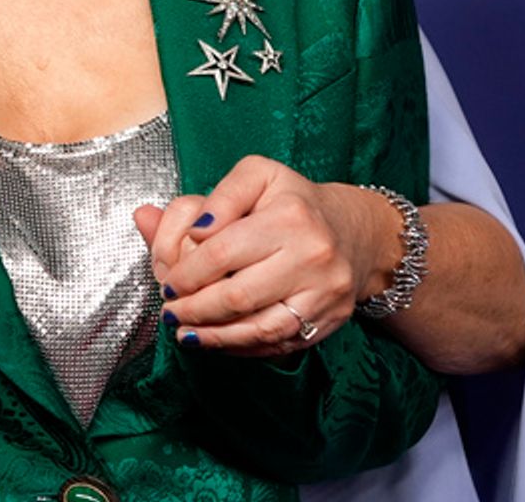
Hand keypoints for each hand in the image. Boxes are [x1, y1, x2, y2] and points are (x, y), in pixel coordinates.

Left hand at [135, 156, 395, 356]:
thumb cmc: (295, 202)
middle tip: (170, 313)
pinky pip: (280, 343)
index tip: (168, 282)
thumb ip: (217, 197)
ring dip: (215, 337)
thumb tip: (180, 224)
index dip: (186, 274)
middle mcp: (312, 256)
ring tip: (187, 334)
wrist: (355, 231)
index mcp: (289, 216)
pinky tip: (219, 341)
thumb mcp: (257, 176)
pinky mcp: (330, 319)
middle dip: (195, 310)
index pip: (221, 254)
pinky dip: (243, 347)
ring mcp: (324, 292)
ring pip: (260, 329)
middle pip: (238, 297)